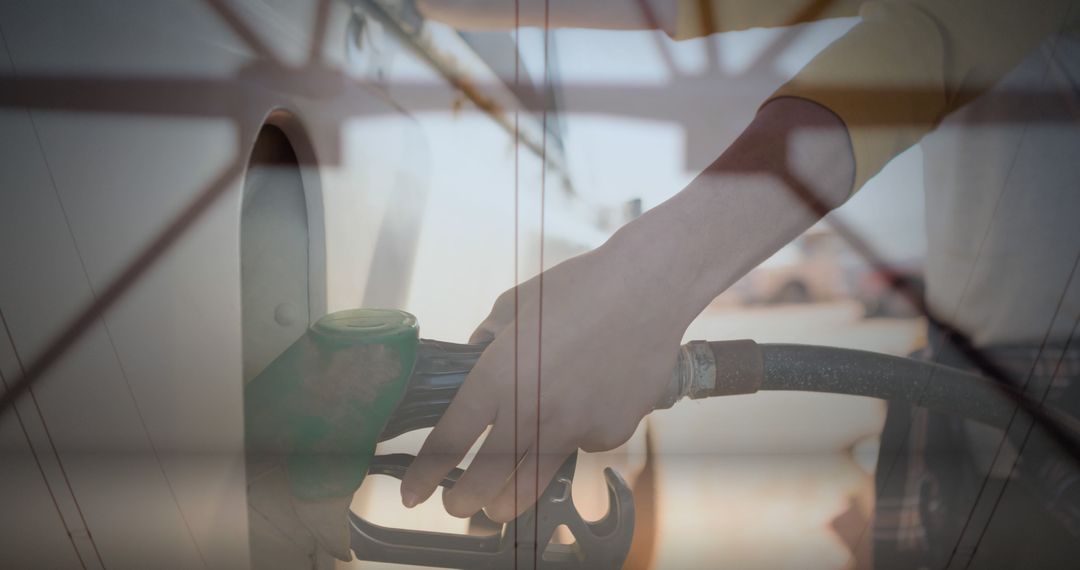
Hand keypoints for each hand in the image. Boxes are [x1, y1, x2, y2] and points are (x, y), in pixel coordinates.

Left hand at [398, 97, 853, 521]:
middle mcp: (531, 410)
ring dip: (507, 501)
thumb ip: (487, 341)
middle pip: (486, 479)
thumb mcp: (515, 306)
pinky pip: (583, 444)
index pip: (449, 442)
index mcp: (497, 376)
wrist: (649, 288)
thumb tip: (474, 358)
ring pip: (532, 482)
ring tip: (495, 509)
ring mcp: (574, 426)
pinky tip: (588, 402)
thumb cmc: (579, 288)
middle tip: (454, 505)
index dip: (425, 475)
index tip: (412, 494)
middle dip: (462, 501)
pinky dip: (575, 437)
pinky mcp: (610, 432)